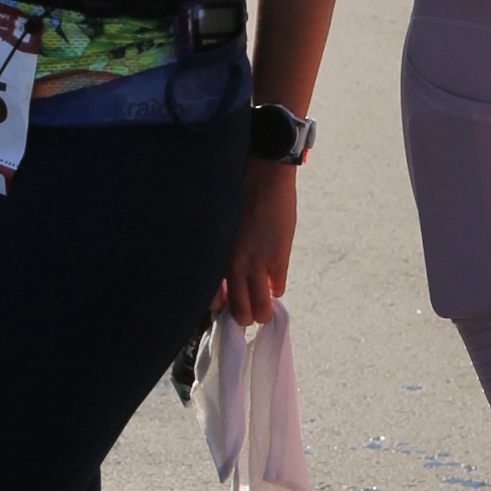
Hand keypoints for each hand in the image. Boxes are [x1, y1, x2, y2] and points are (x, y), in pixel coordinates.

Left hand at [216, 161, 296, 330]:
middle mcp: (232, 265)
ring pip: (260, 310)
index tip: (226, 303)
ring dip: (262, 310)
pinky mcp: (278, 257)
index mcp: (214, 258)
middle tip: (247, 308)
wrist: (261, 175)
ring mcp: (256, 263)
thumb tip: (225, 278)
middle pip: (238, 313)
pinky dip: (276, 287)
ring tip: (263, 303)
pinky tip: (273, 278)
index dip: (222, 306)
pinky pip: (278, 288)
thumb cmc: (235, 197)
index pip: (213, 301)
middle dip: (244, 316)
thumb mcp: (220, 229)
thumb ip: (222, 255)